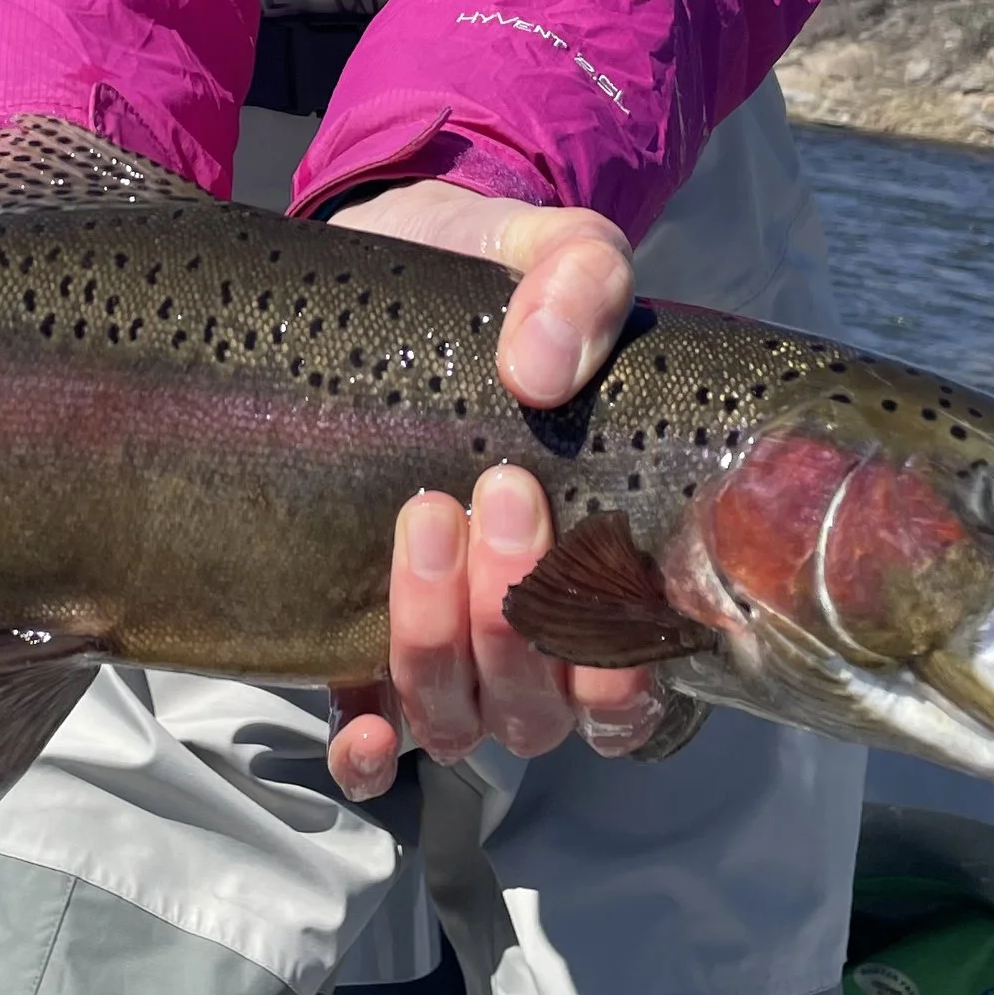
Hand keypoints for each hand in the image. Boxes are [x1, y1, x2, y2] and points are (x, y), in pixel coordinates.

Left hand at [319, 183, 660, 798]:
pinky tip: (355, 719)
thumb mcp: (555, 248)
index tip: (581, 542)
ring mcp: (446, 636)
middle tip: (495, 489)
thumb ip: (579, 281)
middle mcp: (534, 625)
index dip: (617, 660)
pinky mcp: (353, 628)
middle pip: (540, 705)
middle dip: (515, 616)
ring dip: (440, 642)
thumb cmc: (496, 276)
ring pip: (458, 718)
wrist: (393, 255)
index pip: (640, 680)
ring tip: (423, 515)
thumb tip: (542, 368)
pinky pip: (372, 736)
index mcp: (613, 561)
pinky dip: (368, 746)